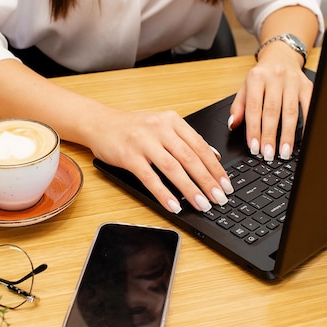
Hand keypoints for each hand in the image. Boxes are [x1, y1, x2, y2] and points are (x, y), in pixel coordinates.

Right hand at [87, 109, 232, 212]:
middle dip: (208, 181)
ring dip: (190, 189)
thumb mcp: (163, 126)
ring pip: (173, 168)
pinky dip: (164, 194)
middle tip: (220, 198)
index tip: (226, 184)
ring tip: (203, 204)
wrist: (100, 124)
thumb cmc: (133, 127)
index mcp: (172, 120)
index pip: (200, 146)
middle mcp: (160, 129)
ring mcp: (144, 142)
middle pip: (190, 158)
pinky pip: (150, 178)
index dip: (215, 167)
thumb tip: (214, 156)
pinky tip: (175, 205)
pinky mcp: (129, 156)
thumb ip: (186, 140)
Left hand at [228, 43, 312, 160]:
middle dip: (270, 136)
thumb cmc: (262, 76)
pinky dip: (307, 123)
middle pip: (272, 111)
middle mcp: (275, 78)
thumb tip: (233, 125)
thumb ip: (238, 107)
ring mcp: (293, 81)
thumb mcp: (245, 87)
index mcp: (256, 78)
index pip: (254, 108)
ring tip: (284, 152)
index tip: (254, 147)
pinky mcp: (307, 85)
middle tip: (268, 154)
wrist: (281, 56)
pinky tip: (304, 138)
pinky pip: (309, 106)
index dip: (253, 129)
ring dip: (287, 134)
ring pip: (291, 112)